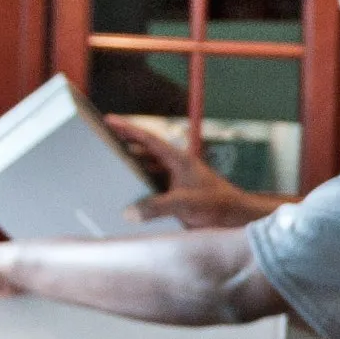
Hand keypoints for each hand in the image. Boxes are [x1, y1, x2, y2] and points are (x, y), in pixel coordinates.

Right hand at [113, 120, 267, 228]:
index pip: (148, 139)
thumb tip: (129, 213)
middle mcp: (175, 167)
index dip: (128, 129)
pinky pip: (153, 189)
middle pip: (145, 153)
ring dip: (131, 171)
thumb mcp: (186, 204)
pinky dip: (140, 191)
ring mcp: (176, 181)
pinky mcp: (177, 196)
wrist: (237, 218)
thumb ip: (157, 207)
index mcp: (178, 159)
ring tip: (109, 170)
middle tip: (102, 145)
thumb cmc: (218, 205)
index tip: (109, 120)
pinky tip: (127, 197)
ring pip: (148, 172)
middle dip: (124, 148)